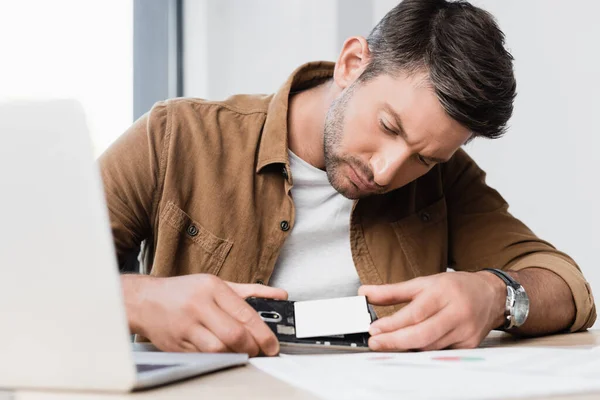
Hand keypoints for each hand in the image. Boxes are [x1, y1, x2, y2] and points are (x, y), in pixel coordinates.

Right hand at [122, 274, 287, 356]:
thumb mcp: (217, 284)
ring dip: (235, 354)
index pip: (245, 313)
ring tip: (241, 351)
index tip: (273, 344)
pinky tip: (223, 354)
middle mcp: (199, 305)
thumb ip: (251, 292)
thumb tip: (280, 296)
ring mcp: (186, 326)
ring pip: (219, 349)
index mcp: (212, 288)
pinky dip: (218, 359)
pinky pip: (204, 357)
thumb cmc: (184, 292)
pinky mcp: (177, 344)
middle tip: (259, 350)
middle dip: (252, 347)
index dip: (263, 333)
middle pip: (234, 334)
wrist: (144, 300)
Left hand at [358, 271, 505, 350]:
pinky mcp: (469, 345)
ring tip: (387, 344)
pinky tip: (410, 348)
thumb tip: (365, 293)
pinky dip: (423, 351)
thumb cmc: (454, 287)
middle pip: (423, 334)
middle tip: (375, 343)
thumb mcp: (422, 283)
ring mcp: (465, 331)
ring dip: (406, 348)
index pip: (415, 313)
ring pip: (430, 346)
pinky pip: (440, 352)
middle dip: (395, 341)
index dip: (392, 324)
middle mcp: (456, 312)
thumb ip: (392, 291)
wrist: (490, 295)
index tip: (373, 329)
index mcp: (443, 293)